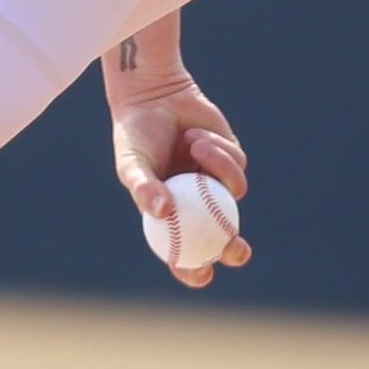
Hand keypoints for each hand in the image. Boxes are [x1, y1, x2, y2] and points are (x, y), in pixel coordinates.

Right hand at [109, 78, 250, 288]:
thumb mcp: (132, 162)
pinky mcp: (231, 158)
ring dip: (218, 168)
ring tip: (193, 144)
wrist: (152, 94)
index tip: (202, 273)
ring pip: (234, 192)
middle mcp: (197, 201)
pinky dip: (218, 151)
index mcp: (172, 212)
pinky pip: (236, 164)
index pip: (184, 252)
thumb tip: (163, 214)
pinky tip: (196, 135)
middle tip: (236, 247)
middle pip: (222, 237)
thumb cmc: (136, 134)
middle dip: (233, 250)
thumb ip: (144, 187)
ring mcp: (216, 181)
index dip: (194, 269)